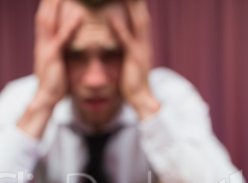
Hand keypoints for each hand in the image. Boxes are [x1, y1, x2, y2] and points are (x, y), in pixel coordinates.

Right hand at [34, 0, 82, 106]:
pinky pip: (62, 38)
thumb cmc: (53, 85)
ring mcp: (46, 50)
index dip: (47, 8)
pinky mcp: (53, 57)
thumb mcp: (56, 66)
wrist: (45, 98)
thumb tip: (65, 51)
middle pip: (43, 16)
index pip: (43, 21)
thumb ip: (59, 55)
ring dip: (55, 6)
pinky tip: (79, 15)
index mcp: (42, 46)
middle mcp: (42, 44)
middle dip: (48, 2)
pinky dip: (69, 26)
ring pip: (49, 22)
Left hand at [109, 0, 159, 118]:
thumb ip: (127, 51)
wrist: (142, 100)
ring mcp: (141, 50)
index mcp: (144, 44)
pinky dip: (119, 28)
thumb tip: (122, 44)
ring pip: (138, 22)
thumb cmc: (133, 84)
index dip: (137, 5)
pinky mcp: (134, 59)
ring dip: (132, 5)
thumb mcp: (131, 63)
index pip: (141, 19)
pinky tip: (110, 16)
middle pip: (142, 15)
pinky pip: (126, 40)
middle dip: (138, 1)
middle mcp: (145, 44)